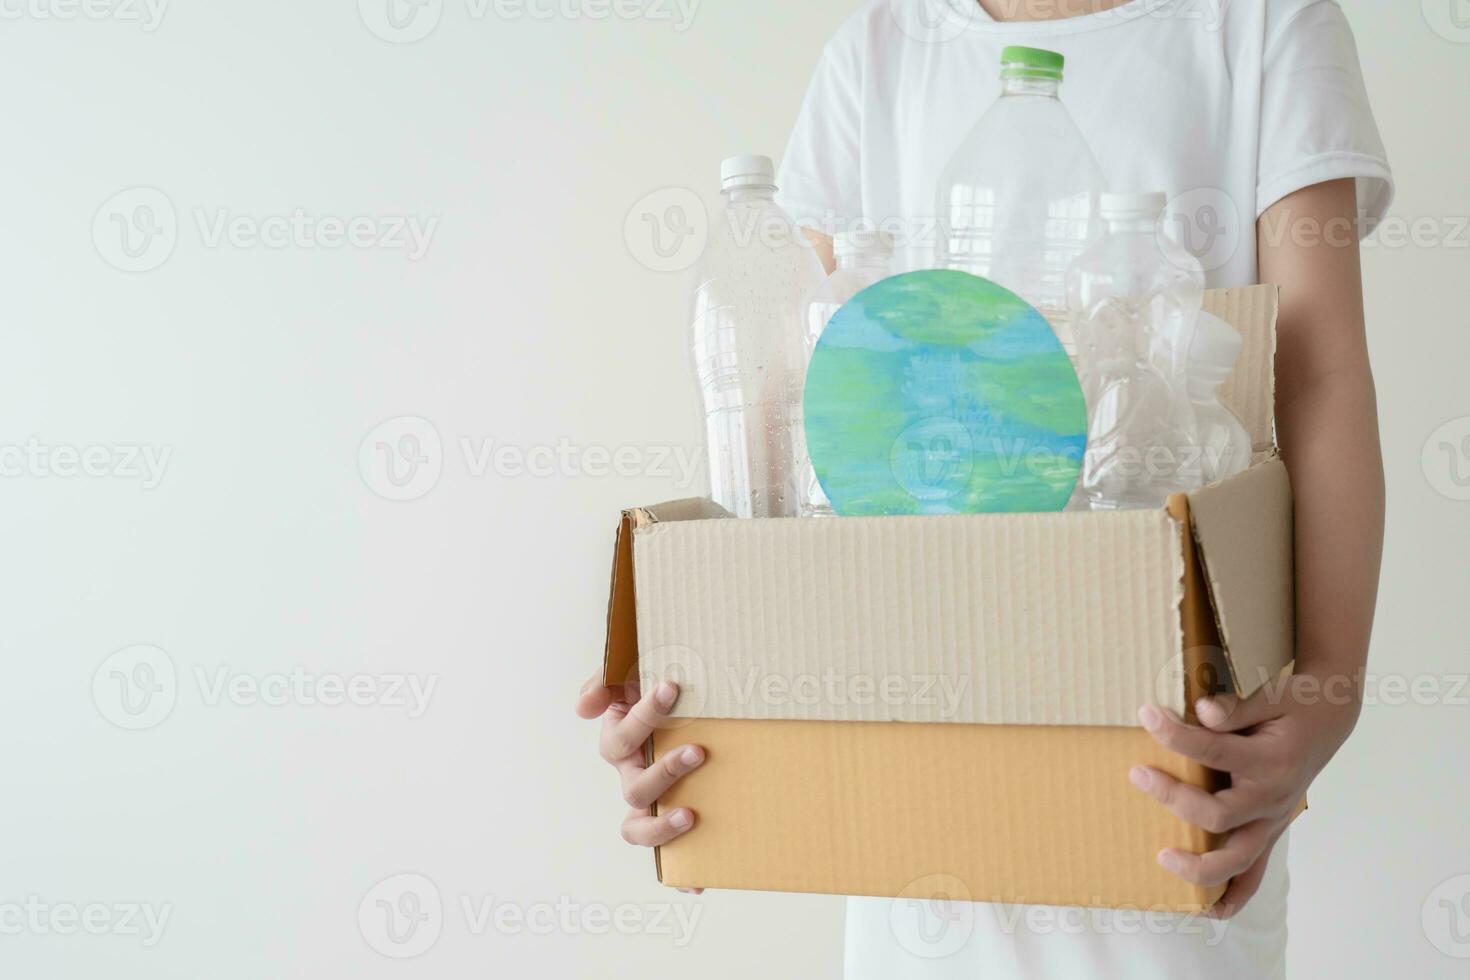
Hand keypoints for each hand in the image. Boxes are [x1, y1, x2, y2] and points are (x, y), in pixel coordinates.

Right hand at [577, 674, 705, 893]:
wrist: (682, 703)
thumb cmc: (650, 691)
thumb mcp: (625, 676)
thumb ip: (603, 681)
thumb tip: (583, 709)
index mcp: (620, 742)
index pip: (621, 738)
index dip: (644, 716)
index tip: (670, 688)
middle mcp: (630, 775)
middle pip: (634, 788)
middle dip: (665, 771)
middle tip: (697, 751)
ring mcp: (649, 802)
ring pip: (639, 826)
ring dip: (662, 826)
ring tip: (691, 814)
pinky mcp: (670, 820)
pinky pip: (666, 855)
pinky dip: (678, 874)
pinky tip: (696, 884)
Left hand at [1130, 673, 1359, 916]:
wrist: (1328, 719)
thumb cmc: (1293, 704)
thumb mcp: (1270, 695)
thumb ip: (1236, 707)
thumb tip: (1201, 710)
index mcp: (1271, 761)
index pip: (1214, 752)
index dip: (1176, 735)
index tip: (1147, 714)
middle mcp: (1272, 798)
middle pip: (1218, 815)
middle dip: (1174, 797)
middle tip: (1137, 773)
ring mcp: (1271, 821)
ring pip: (1237, 861)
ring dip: (1198, 866)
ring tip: (1161, 856)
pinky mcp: (1268, 832)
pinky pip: (1253, 876)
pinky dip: (1231, 896)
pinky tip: (1205, 909)